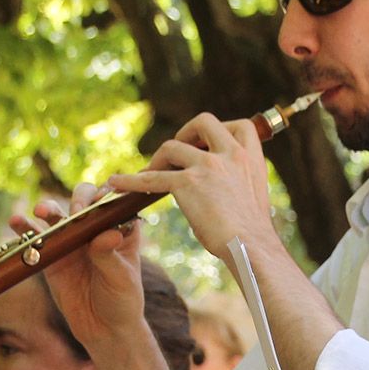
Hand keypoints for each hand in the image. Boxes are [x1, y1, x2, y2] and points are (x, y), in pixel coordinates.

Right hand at [11, 192, 148, 351]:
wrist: (103, 329)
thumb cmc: (122, 301)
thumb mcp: (121, 279)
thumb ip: (109, 255)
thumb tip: (108, 234)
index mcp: (121, 229)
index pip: (114, 202)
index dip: (107, 197)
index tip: (100, 205)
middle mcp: (96, 229)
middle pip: (84, 200)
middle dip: (78, 200)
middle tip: (76, 214)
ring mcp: (72, 240)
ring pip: (57, 214)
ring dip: (48, 208)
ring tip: (41, 211)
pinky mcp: (52, 255)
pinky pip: (36, 236)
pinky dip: (25, 228)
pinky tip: (16, 222)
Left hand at [107, 113, 276, 266]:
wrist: (249, 247)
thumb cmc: (251, 235)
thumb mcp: (252, 198)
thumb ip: (235, 183)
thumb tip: (216, 190)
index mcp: (251, 159)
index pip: (241, 126)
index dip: (224, 130)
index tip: (211, 145)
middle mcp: (231, 155)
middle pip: (203, 122)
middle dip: (187, 132)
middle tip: (177, 154)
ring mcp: (208, 166)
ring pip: (172, 146)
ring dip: (159, 159)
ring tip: (151, 174)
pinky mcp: (187, 183)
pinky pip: (151, 178)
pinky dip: (130, 180)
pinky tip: (116, 183)